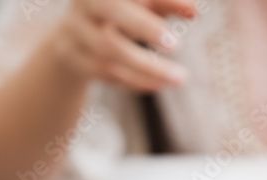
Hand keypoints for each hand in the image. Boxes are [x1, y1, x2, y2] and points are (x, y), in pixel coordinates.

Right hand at [50, 0, 195, 91]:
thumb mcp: (141, 5)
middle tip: (176, 45)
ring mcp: (76, 32)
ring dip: (147, 66)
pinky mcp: (75, 59)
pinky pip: (108, 72)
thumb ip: (166, 4)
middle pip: (113, 10)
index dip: (164, 0)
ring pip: (110, 49)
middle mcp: (86, 4)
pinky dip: (136, 80)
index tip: (195, 12)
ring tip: (181, 77)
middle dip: (144, 27)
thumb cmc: (118, 13)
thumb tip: (195, 11)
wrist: (71, 38)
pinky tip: (160, 84)